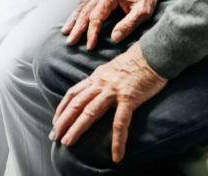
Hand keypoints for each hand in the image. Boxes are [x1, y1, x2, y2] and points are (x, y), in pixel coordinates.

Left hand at [50, 44, 168, 162]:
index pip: (73, 93)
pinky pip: (120, 122)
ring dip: (77, 128)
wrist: (153, 53)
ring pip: (90, 112)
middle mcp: (101, 83)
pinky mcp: (129, 98)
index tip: (55, 121)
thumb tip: (95, 89)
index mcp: (97, 77)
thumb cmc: (137, 61)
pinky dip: (118, 141)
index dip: (62, 108)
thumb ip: (102, 79)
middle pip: (76, 104)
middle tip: (54, 136)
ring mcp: (114, 91)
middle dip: (63, 121)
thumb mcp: (112, 68)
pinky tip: (117, 155)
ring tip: (68, 142)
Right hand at [62, 0, 160, 48]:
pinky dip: (79, 12)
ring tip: (66, 31)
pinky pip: (87, 3)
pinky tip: (75, 19)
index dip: (92, 33)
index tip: (90, 46)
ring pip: (83, 6)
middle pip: (85, 12)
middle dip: (77, 27)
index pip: (96, 17)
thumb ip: (128, 24)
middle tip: (70, 41)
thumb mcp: (143, 11)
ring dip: (74, 19)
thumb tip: (114, 38)